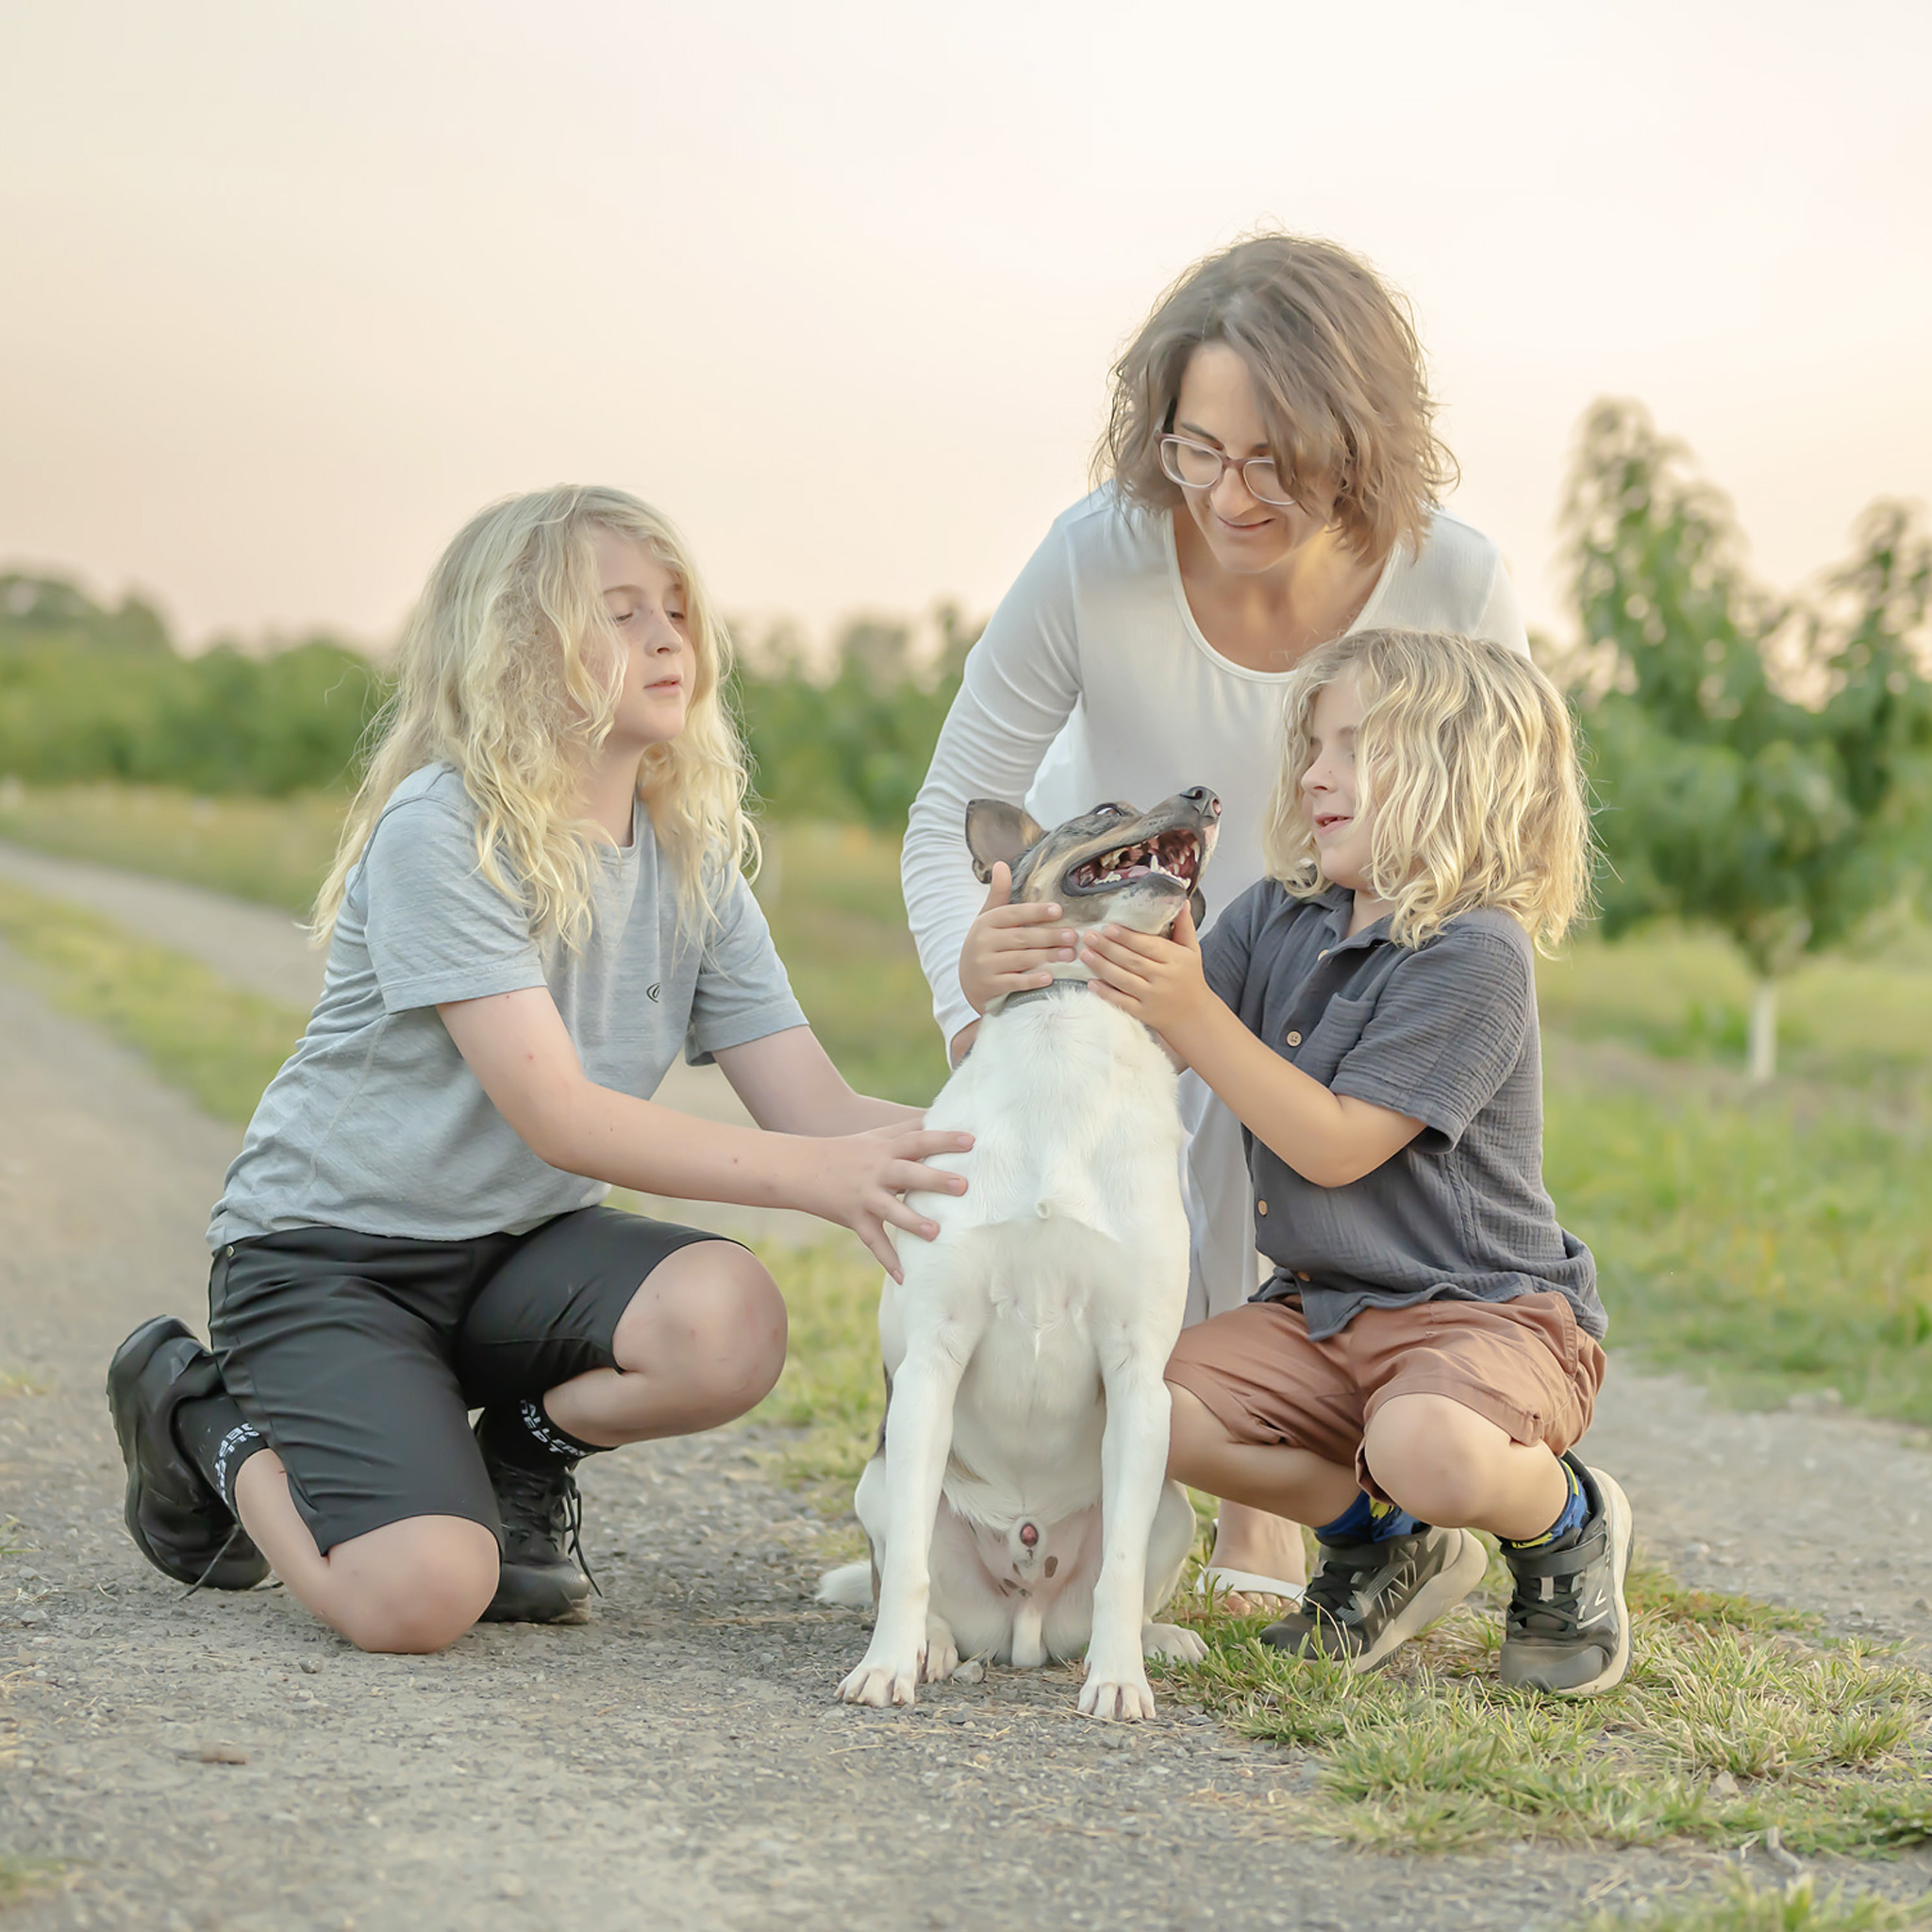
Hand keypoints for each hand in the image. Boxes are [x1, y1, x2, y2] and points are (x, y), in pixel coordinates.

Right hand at [796, 1123, 973, 1279]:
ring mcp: (864, 1196)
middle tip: (963, 1186)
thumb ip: (908, 1127)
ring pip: (890, 1210)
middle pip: (908, 1173)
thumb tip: (941, 1114)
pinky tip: (904, 1276)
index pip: (919, 1140)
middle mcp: (877, 1170)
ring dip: (912, 1222)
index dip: (944, 1139)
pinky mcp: (854, 1218)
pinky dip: (887, 1259)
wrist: (800, 1167)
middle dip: (935, 1179)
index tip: (971, 1141)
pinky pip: (872, 1241)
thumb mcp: (877, 1134)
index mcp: (886, 1148)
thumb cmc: (848, 1151)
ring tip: (936, 1232)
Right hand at [957, 863, 1075, 1016]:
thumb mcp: (988, 919)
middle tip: (1073, 936)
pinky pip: (1014, 982)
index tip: (1059, 910)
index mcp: (986, 922)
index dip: (1036, 911)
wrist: (967, 982)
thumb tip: (1001, 864)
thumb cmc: (986, 945)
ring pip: (1020, 959)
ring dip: (1047, 956)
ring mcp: (985, 965)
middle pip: (1021, 937)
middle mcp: (983, 942)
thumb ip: (998, 894)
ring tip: (1069, 954)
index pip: (1013, 914)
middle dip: (1049, 936)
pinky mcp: (990, 986)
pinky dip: (1032, 980)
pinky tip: (1049, 977)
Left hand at [1078, 905, 1212, 1046]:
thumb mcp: (1191, 950)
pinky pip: (1122, 1002)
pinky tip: (1091, 983)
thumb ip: (1184, 926)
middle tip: (1089, 936)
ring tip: (1084, 954)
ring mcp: (1152, 997)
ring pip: (1123, 980)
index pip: (1148, 946)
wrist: (1195, 1015)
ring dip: (1102, 966)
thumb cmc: (1190, 978)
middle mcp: (1164, 977)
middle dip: (1108, 948)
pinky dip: (1106, 993)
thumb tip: (1182, 901)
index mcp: (1175, 959)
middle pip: (1132, 961)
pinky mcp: (1144, 1013)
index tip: (1109, 927)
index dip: (1127, 937)